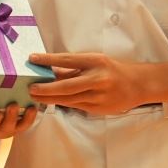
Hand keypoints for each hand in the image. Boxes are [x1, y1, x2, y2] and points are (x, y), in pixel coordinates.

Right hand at [0, 102, 38, 140]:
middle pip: (6, 126)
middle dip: (10, 117)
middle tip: (13, 105)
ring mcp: (10, 128)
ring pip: (20, 126)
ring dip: (26, 118)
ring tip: (31, 108)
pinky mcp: (19, 125)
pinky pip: (27, 123)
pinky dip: (32, 116)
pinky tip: (35, 106)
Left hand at [26, 53, 153, 115]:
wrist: (137, 85)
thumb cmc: (112, 70)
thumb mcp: (95, 62)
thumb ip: (74, 67)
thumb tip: (50, 69)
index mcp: (96, 61)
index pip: (68, 59)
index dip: (48, 59)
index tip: (32, 58)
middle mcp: (98, 78)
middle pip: (66, 85)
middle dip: (46, 88)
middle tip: (30, 88)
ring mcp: (99, 96)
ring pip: (69, 99)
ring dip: (50, 98)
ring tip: (35, 96)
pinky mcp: (99, 108)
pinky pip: (76, 106)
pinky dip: (63, 103)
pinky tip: (51, 101)